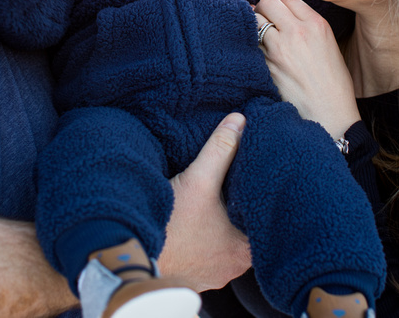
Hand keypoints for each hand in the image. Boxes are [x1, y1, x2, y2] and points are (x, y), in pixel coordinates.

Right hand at [159, 113, 251, 289]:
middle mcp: (234, 267)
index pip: (267, 220)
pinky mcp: (193, 277)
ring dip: (222, 227)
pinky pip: (207, 254)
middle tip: (238, 187)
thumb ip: (221, 149)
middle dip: (242, 210)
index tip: (260, 182)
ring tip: (219, 203)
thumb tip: (239, 120)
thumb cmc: (170, 225)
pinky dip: (205, 239)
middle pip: (247, 232)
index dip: (264, 199)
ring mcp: (213, 275)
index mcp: (246, 250)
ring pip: (227, 244)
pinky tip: (198, 222)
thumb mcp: (198, 180)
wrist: (131, 258)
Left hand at [254, 0, 360, 138]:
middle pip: (268, 2)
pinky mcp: (266, 66)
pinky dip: (251, 45)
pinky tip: (256, 53)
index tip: (276, 12)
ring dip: (253, 26)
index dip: (279, 4)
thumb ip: (308, 26)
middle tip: (263, 21)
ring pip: (254, 21)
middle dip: (263, 9)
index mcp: (317, 25)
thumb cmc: (333, 84)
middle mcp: (297, 32)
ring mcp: (279, 49)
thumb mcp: (330, 46)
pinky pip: (251, 44)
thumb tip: (282, 16)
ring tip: (259, 37)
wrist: (329, 116)